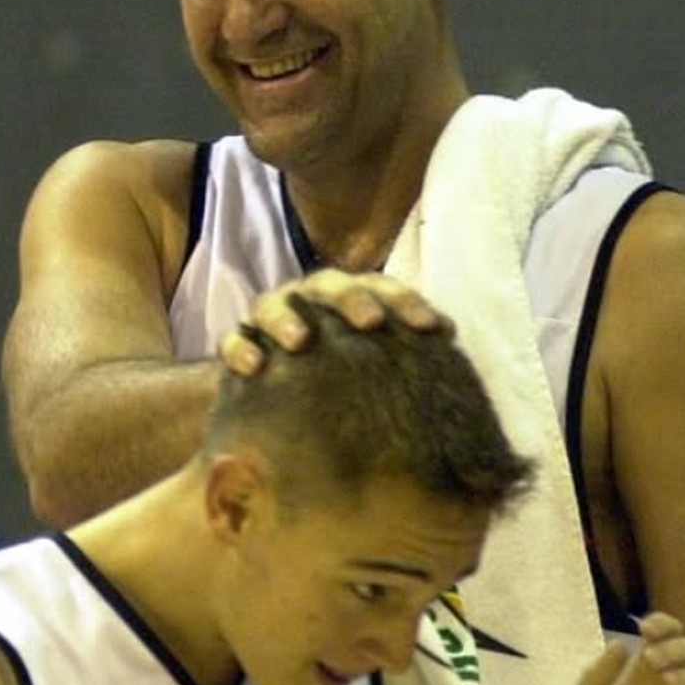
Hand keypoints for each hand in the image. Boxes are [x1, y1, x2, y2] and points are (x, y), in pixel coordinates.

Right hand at [219, 269, 451, 375]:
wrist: (283, 399)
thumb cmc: (344, 378)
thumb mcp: (377, 362)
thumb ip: (408, 346)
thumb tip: (450, 335)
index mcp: (349, 299)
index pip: (381, 289)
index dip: (407, 303)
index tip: (433, 329)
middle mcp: (309, 300)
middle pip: (329, 285)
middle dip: (350, 300)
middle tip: (371, 323)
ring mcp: (272, 318)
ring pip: (273, 305)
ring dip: (286, 319)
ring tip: (300, 342)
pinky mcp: (239, 344)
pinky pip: (233, 340)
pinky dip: (240, 350)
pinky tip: (255, 369)